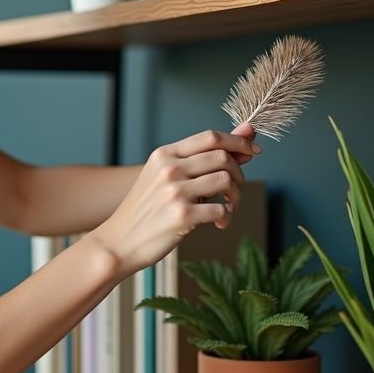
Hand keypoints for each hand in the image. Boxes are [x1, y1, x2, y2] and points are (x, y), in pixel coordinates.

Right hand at [87, 125, 258, 275]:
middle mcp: (169, 169)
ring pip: (226, 181)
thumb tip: (246, 132)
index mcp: (164, 154)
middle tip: (234, 190)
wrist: (120, 241)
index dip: (238, 141)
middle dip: (238, 173)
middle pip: (222, 157)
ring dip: (235, 195)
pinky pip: (220, 209)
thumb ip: (202, 156)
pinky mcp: (181, 216)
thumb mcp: (166, 175)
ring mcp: (174, 192)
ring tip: (228, 206)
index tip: (253, 150)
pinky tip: (218, 222)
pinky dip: (226, 216)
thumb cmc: (147, 208)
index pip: (210, 137)